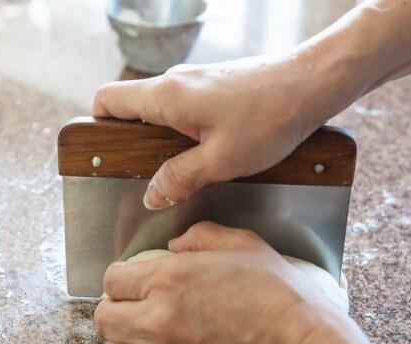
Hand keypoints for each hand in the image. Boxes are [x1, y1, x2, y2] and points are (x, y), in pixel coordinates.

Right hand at [92, 56, 334, 209]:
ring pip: (161, 110)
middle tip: (153, 174)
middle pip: (132, 108)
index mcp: (166, 96)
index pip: (107, 100)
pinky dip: (186, 131)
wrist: (311, 83)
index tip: (108, 155)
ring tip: (188, 168)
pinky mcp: (215, 85)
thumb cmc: (270, 117)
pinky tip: (212, 152)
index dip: (99, 126)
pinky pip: (185, 108)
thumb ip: (179, 178)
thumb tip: (152, 196)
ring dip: (165, 140)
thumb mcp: (221, 160)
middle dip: (135, 143)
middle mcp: (175, 82)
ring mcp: (196, 81)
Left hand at [94, 222, 410, 343]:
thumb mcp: (242, 244)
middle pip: (104, 317)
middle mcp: (157, 318)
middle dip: (114, 305)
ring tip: (142, 327)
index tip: (133, 277)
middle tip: (132, 301)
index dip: (121, 276)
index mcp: (169, 278)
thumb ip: (200, 235)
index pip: (112, 279)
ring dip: (122, 336)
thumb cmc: (277, 295)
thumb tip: (175, 245)